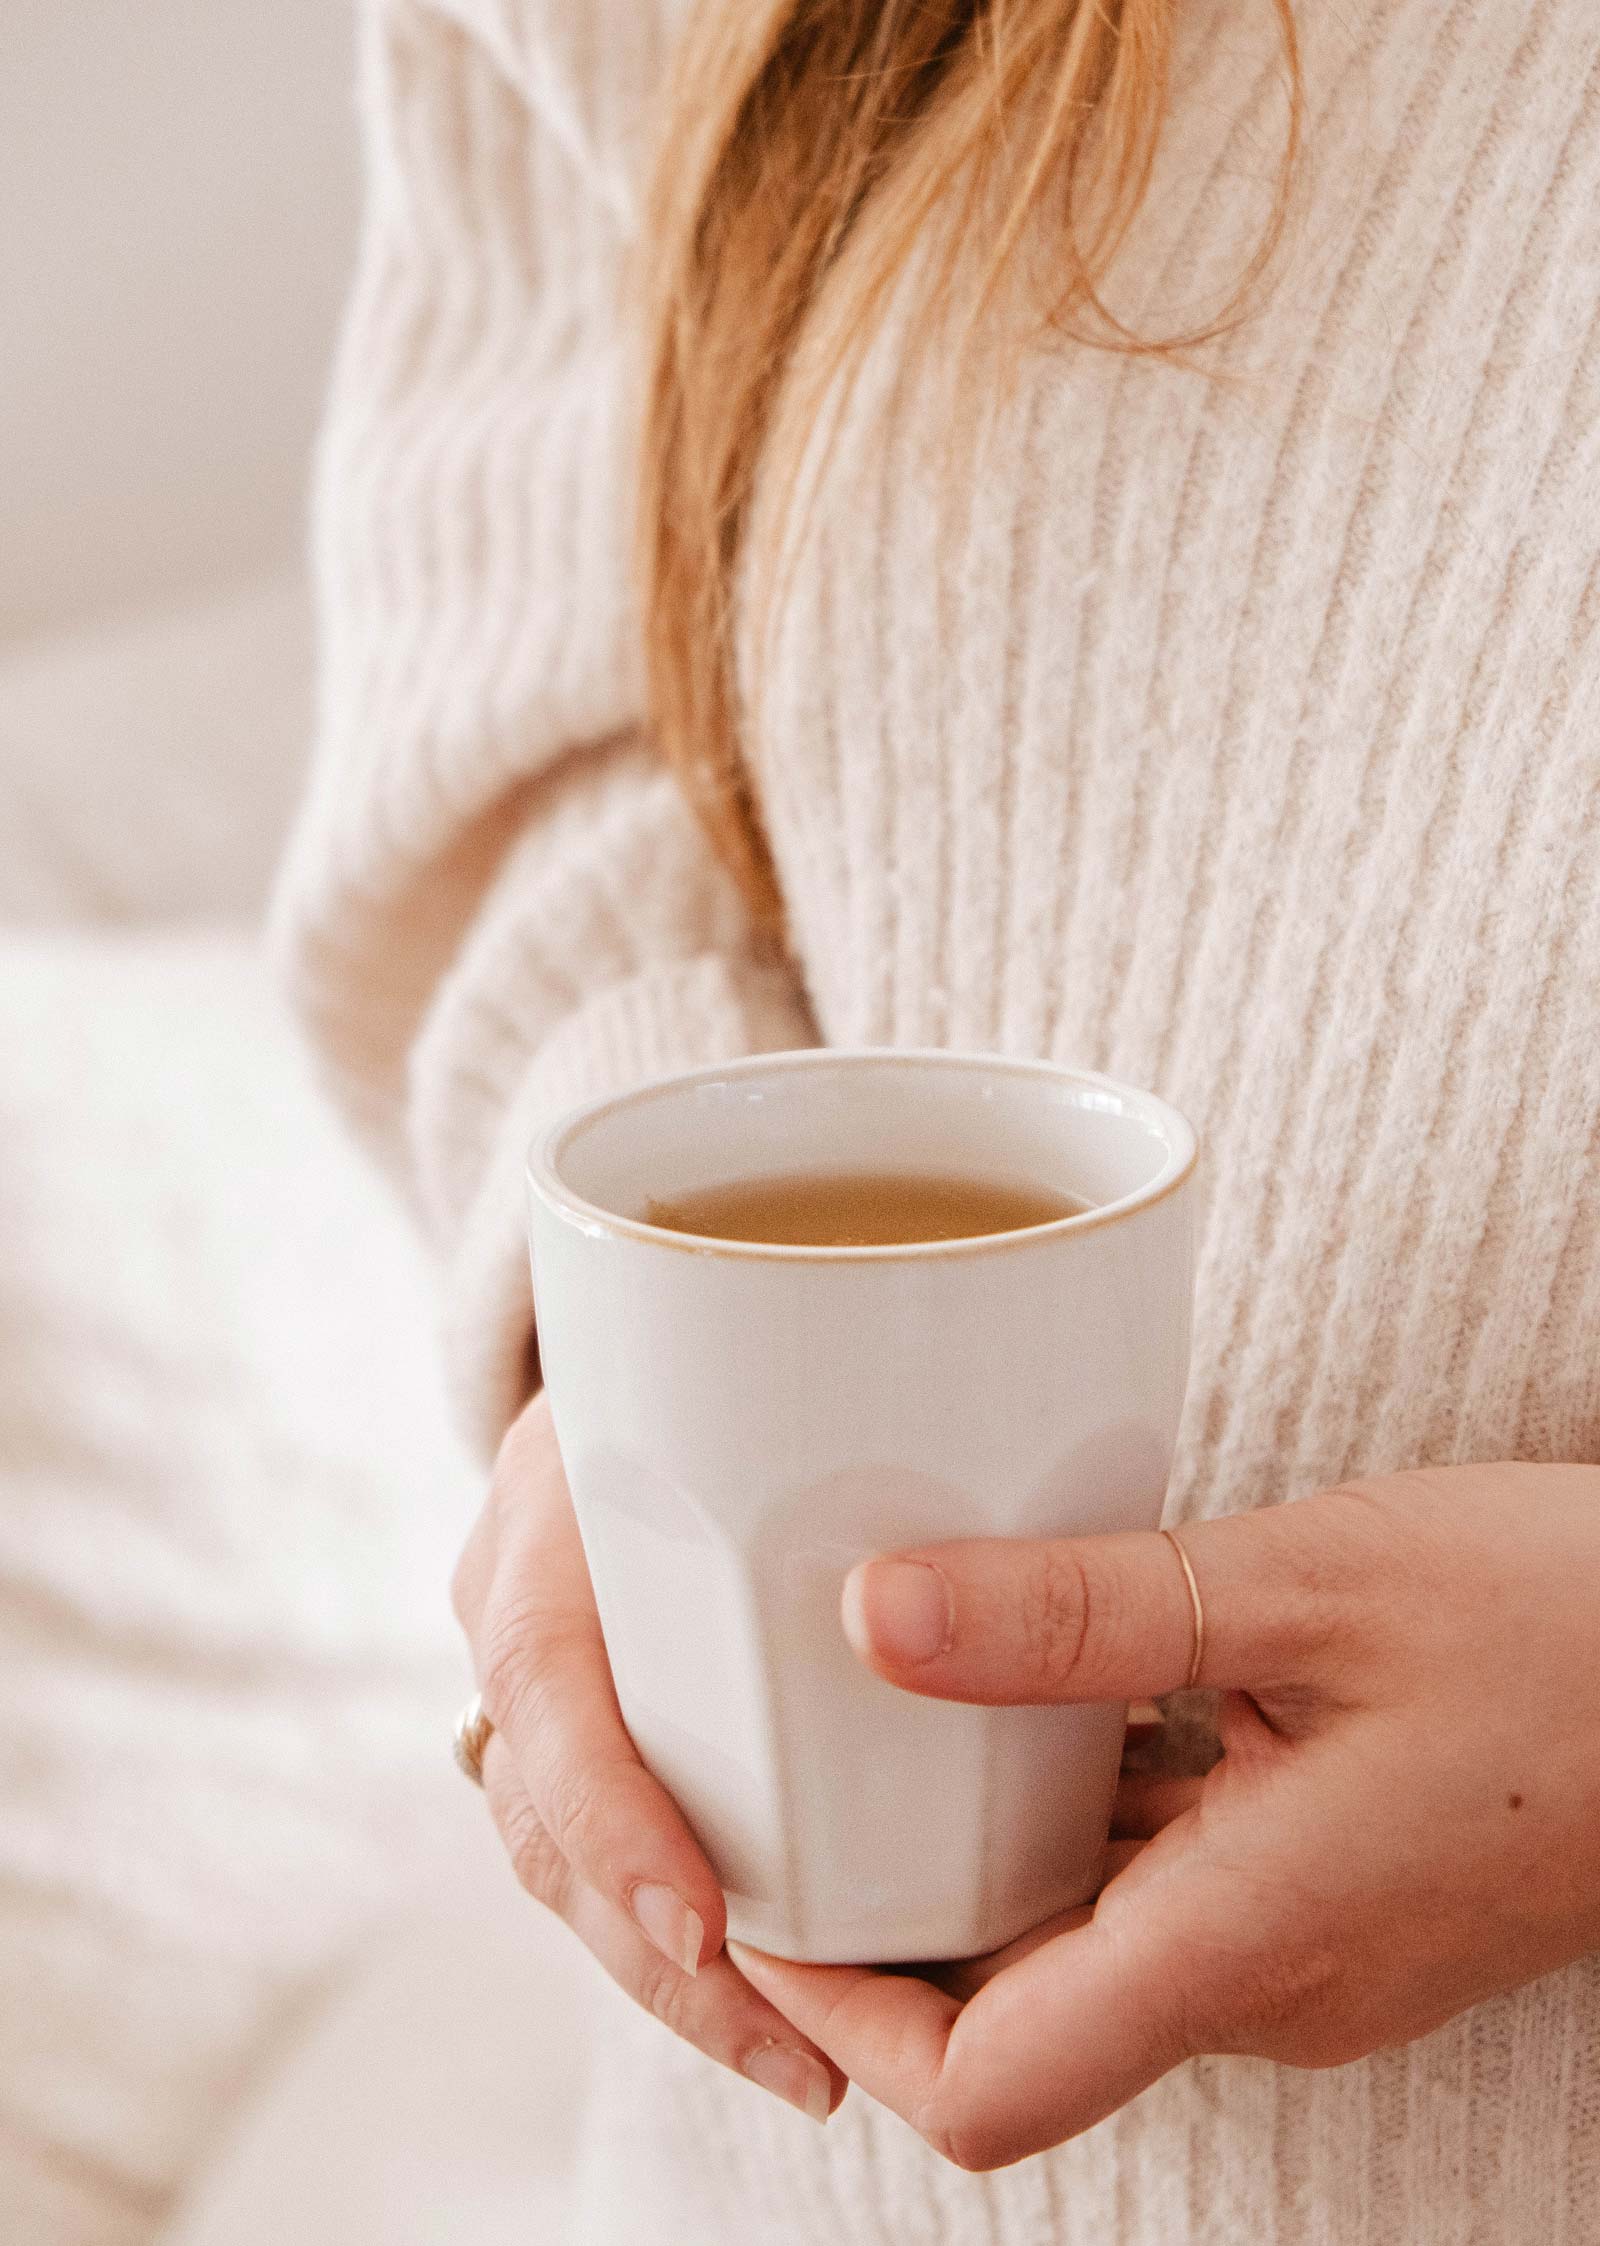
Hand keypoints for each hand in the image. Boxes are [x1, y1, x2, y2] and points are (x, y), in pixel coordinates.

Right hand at [451, 1392, 843, 2123]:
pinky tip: (783, 2004)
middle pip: (542, 1812)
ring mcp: (538, 1667)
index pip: (542, 1673)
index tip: (703, 1926)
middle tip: (801, 2055)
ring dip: (679, 1978)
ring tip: (810, 2069)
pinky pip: (605, 1846)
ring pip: (564, 1860)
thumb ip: (880, 1427)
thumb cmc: (748, 1337)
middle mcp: (521, 1595)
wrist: (652, 1333)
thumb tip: (1013, 1563)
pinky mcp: (583, 1713)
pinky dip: (682, 1938)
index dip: (607, 1812)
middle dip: (657, 1958)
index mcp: (558, 1500)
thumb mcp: (782, 1344)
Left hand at [733, 1463, 1599, 2170]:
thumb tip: (876, 1616)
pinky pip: (1165, 1887)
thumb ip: (1083, 1612)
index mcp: (1244, 1945)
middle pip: (1012, 2023)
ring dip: (978, 1866)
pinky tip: (1050, 1701)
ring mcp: (1307, 1948)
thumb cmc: (1565, 1628)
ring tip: (884, 1730)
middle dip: (884, 1932)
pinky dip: (1081, 1821)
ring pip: (1087, 1948)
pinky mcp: (1334, 1892)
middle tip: (796, 1793)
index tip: (761, 1905)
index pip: (981, 2087)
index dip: (840, 2016)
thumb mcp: (1308, 1589)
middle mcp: (1265, 1984)